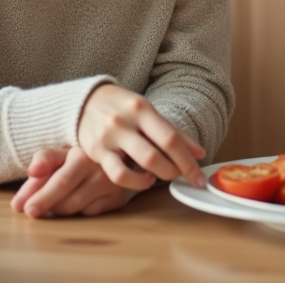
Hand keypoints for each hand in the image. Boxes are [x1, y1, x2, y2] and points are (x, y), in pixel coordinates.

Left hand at [10, 146, 134, 217]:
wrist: (120, 155)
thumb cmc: (82, 156)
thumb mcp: (62, 153)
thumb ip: (43, 161)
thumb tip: (31, 173)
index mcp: (83, 154)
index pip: (61, 179)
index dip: (41, 194)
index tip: (22, 207)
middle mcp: (100, 169)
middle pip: (68, 196)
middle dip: (44, 204)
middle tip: (30, 212)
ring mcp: (112, 185)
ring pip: (76, 207)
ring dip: (58, 209)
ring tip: (50, 204)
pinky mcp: (119, 199)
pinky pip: (90, 213)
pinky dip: (77, 211)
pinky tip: (75, 202)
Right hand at [77, 83, 206, 189]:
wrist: (84, 102)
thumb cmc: (123, 108)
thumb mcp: (148, 112)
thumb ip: (173, 132)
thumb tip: (200, 153)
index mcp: (142, 108)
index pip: (171, 138)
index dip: (188, 162)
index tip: (199, 178)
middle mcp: (124, 121)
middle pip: (157, 154)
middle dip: (175, 171)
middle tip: (182, 176)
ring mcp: (108, 137)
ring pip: (139, 164)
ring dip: (158, 177)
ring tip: (161, 177)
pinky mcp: (96, 152)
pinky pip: (118, 174)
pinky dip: (135, 182)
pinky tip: (144, 180)